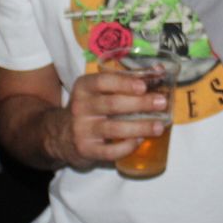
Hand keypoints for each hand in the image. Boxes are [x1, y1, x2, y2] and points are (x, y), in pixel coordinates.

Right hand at [46, 67, 168, 168]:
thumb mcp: (97, 91)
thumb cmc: (90, 108)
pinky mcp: (86, 149)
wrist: (61, 135)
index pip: (102, 81)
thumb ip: (124, 81)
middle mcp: (80, 107)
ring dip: (139, 127)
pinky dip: (127, 146)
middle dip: (140, 104)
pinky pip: (110, 151)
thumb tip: (159, 71)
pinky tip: (140, 141)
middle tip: (161, 103)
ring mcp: (82, 129)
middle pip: (112, 104)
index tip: (143, 86)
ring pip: (114, 128)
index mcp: (84, 87)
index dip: (124, 83)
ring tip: (159, 126)